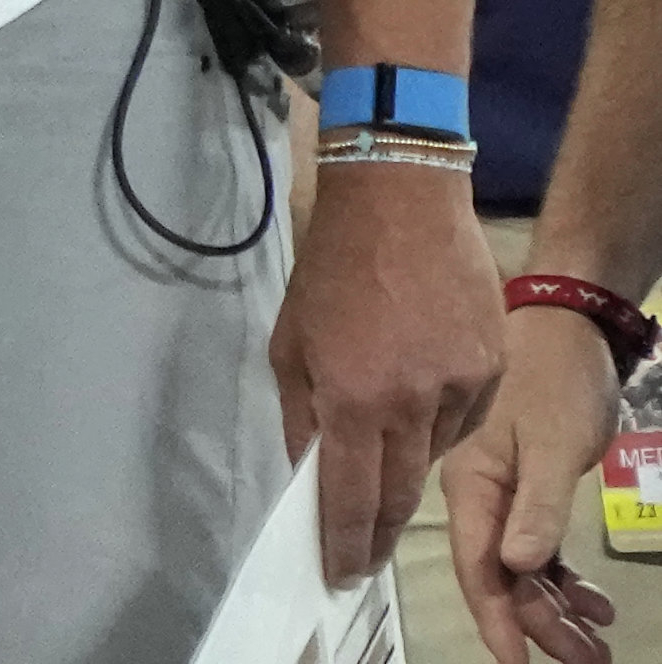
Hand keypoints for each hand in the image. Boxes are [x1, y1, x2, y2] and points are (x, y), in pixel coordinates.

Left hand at [271, 160, 504, 584]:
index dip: (344, 543)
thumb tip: (306, 472)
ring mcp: (457, 390)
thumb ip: (299, 413)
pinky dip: (437, 426)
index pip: (348, 496)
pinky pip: (462, 423)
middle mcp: (408, 405)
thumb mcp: (289, 341)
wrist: (400, 204)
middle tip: (360, 553)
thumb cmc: (332, 268)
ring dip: (403, 464)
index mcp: (350, 398)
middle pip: (395, 492)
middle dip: (375, 529)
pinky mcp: (489, 372)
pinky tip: (416, 400)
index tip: (339, 573)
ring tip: (380, 447)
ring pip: (430, 457)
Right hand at [444, 306, 627, 662]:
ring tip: (599, 644)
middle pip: (502, 577)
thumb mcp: (551, 443)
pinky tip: (592, 600)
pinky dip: (563, 579)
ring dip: (557, 609)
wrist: (566, 326)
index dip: (496, 618)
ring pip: (522, 568)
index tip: (517, 662)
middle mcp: (478, 496)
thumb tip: (516, 568)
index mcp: (471, 485)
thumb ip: (534, 507)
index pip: (478, 567)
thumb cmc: (554, 379)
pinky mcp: (525, 487)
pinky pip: (537, 548)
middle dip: (540, 624)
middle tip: (590, 660)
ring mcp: (501, 493)